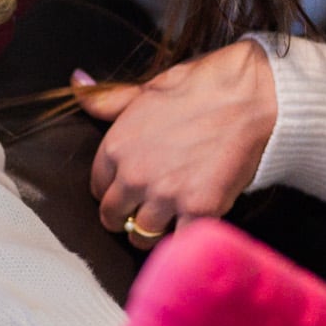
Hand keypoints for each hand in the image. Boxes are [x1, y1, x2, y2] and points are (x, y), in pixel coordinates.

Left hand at [77, 41, 278, 240]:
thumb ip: (109, 99)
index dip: (113, 190)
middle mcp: (134, 175)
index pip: (97, 188)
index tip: (128, 189)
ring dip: (153, 233)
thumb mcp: (147, 88)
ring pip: (142, 236)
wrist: (249, 95)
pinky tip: (190, 227)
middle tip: (144, 210)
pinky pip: (179, 243)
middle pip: (114, 217)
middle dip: (126, 217)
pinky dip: (183, 240)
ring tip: (168, 220)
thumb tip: (76, 82)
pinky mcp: (199, 210)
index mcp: (116, 147)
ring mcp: (166, 196)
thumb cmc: (200, 87)